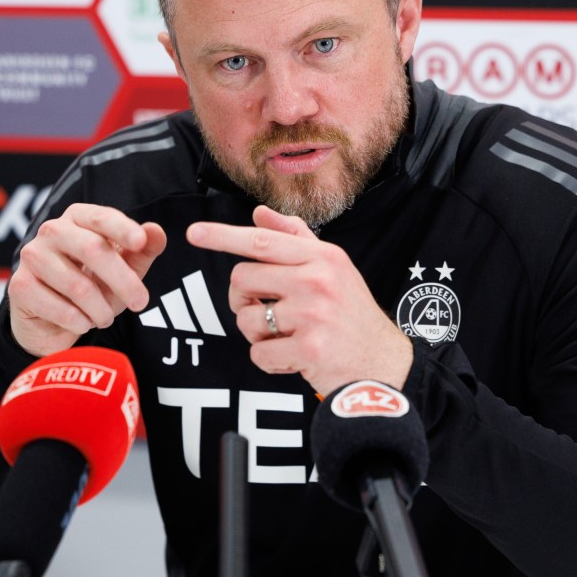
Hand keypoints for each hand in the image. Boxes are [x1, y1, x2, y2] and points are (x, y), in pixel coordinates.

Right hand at [8, 203, 166, 356]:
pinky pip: (59, 308)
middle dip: (123, 281)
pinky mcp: (20, 286)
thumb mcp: (123, 269)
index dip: (122, 228)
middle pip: (93, 250)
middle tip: (141, 303)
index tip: (140, 242)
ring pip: (78, 285)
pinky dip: (80, 322)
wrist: (52, 321)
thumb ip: (142, 251)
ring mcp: (32, 256)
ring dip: (101, 310)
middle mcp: (51, 231)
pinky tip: (83, 323)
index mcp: (78, 218)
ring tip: (105, 317)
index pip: (102, 217)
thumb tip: (156, 232)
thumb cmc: (92, 285)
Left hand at [186, 205, 412, 397]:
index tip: (193, 233)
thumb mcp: (333, 268)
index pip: (261, 242)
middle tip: (264, 310)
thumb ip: (295, 238)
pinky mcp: (309, 349)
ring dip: (256, 334)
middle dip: (242, 299)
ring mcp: (313, 315)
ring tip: (286, 337)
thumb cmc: (351, 314)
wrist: (383, 364)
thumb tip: (259, 213)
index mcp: (322, 257)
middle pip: (242, 280)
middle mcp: (317, 280)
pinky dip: (269, 361)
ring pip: (246, 319)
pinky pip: (259, 354)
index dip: (222, 237)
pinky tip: (293, 359)